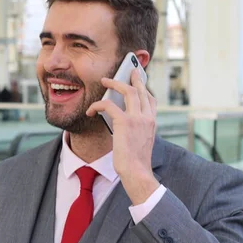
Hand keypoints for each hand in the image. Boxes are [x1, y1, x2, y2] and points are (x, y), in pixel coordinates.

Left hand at [86, 69, 159, 204]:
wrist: (137, 173)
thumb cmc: (136, 163)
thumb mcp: (140, 143)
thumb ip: (136, 130)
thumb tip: (122, 123)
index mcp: (152, 123)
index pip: (151, 100)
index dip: (144, 89)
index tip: (139, 82)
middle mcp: (148, 118)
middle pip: (141, 90)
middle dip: (134, 78)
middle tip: (128, 70)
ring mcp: (138, 118)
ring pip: (127, 91)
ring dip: (114, 83)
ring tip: (105, 80)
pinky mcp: (124, 122)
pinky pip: (108, 105)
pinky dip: (97, 105)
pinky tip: (90, 110)